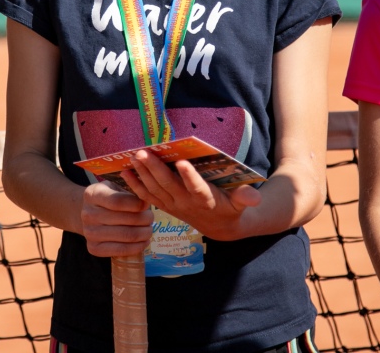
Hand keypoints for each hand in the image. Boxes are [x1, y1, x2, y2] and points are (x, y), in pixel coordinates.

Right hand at [81, 182, 152, 257]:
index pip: (117, 201)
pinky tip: (143, 241)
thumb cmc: (106, 199)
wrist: (88, 215)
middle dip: (145, 219)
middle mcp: (87, 214)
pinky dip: (137, 247)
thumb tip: (146, 203)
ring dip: (144, 233)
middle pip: (125, 220)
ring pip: (126, 235)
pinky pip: (121, 250)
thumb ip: (128, 193)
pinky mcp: (93, 248)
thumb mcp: (113, 188)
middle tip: (151, 218)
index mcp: (92, 195)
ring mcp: (89, 233)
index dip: (136, 204)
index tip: (146, 205)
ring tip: (149, 229)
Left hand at [121, 150, 260, 240]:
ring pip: (154, 189)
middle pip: (168, 185)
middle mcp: (186, 203)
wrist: (219, 228)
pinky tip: (124, 171)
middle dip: (154, 168)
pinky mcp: (165, 205)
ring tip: (132, 157)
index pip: (197, 188)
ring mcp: (173, 205)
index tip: (182, 161)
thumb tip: (254, 196)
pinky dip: (135, 185)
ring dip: (142, 173)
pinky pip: (146, 196)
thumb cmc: (231, 208)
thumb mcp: (242, 204)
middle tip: (143, 151)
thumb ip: (246, 198)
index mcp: (206, 200)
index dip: (189, 177)